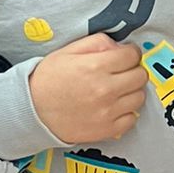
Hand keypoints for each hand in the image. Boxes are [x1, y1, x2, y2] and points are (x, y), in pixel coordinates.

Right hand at [32, 33, 147, 146]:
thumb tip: (119, 47)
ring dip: (131, 92)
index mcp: (95, 66)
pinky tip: (113, 107)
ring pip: (139, 97)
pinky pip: (132, 119)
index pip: (132, 55)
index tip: (125, 56)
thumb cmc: (48, 80)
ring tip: (117, 90)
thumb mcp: (68, 51)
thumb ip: (97, 43)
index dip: (130, 53)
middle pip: (140, 76)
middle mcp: (105, 89)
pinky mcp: (107, 129)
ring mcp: (107, 111)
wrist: (32, 111)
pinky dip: (126, 112)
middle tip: (121, 72)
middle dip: (133, 70)